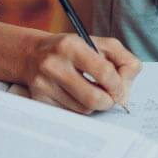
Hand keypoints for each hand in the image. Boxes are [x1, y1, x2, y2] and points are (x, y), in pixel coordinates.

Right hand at [22, 34, 141, 113]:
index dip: (119, 86)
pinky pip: (71, 113)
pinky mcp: (39, 99)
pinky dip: (79, 107)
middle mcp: (54, 64)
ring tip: (90, 90)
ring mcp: (43, 84)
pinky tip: (75, 95)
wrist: (32, 54)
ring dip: (94, 104)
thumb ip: (123, 61)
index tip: (120, 89)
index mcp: (72, 46)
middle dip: (109, 101)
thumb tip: (125, 91)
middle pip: (94, 98)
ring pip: (84, 109)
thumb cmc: (73, 50)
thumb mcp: (101, 44)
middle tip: (110, 97)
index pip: (105, 73)